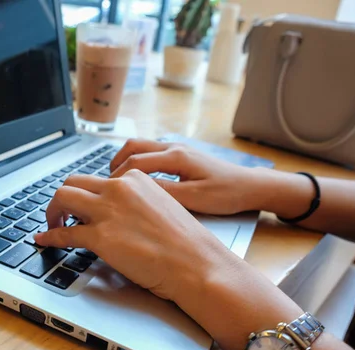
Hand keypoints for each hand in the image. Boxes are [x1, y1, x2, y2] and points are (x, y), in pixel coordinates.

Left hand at [34, 170, 240, 306]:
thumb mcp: (162, 206)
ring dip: (53, 211)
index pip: (98, 179)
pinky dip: (50, 237)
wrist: (196, 264)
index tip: (83, 206)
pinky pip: (64, 233)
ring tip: (53, 224)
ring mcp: (108, 211)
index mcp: (135, 179)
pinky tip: (44, 240)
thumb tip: (116, 212)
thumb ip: (136, 203)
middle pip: (73, 182)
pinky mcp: (100, 237)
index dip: (87, 194)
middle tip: (62, 213)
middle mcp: (119, 189)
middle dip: (63, 198)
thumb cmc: (186, 243)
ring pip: (63, 197)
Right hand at [109, 139, 266, 214]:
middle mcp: (174, 148)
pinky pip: (152, 152)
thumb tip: (135, 190)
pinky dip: (137, 161)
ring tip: (116, 179)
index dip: (117, 177)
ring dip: (125, 160)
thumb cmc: (226, 193)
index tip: (105, 191)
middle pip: (133, 146)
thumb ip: (164, 192)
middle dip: (115, 162)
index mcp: (176, 157)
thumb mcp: (194, 198)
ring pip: (142, 146)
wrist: (249, 186)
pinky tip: (137, 178)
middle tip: (105, 182)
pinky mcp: (181, 155)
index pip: (135, 162)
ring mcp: (178, 149)